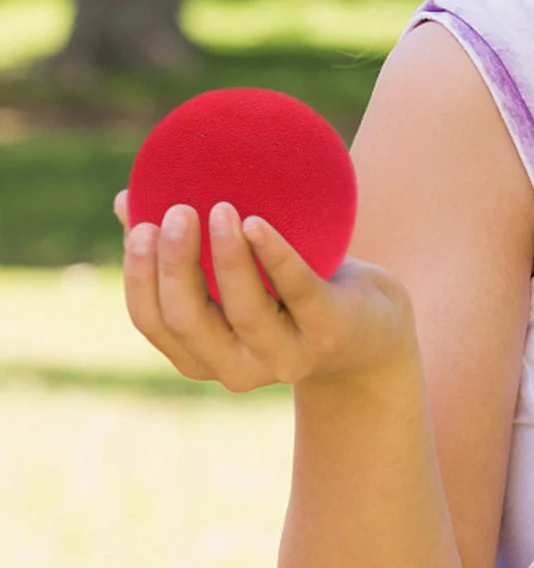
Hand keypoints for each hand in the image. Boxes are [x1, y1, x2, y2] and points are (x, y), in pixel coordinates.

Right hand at [115, 190, 414, 392]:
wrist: (371, 327)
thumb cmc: (290, 293)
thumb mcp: (239, 274)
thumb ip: (189, 247)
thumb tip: (128, 199)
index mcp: (201, 356)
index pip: (153, 321)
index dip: (140, 277)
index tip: (142, 228)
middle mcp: (236, 368)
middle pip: (188, 318)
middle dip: (176, 264)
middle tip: (178, 211)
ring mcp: (285, 356)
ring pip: (243, 309)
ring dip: (227, 257)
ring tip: (219, 208)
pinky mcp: (328, 331)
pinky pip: (297, 290)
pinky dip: (275, 256)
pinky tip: (258, 224)